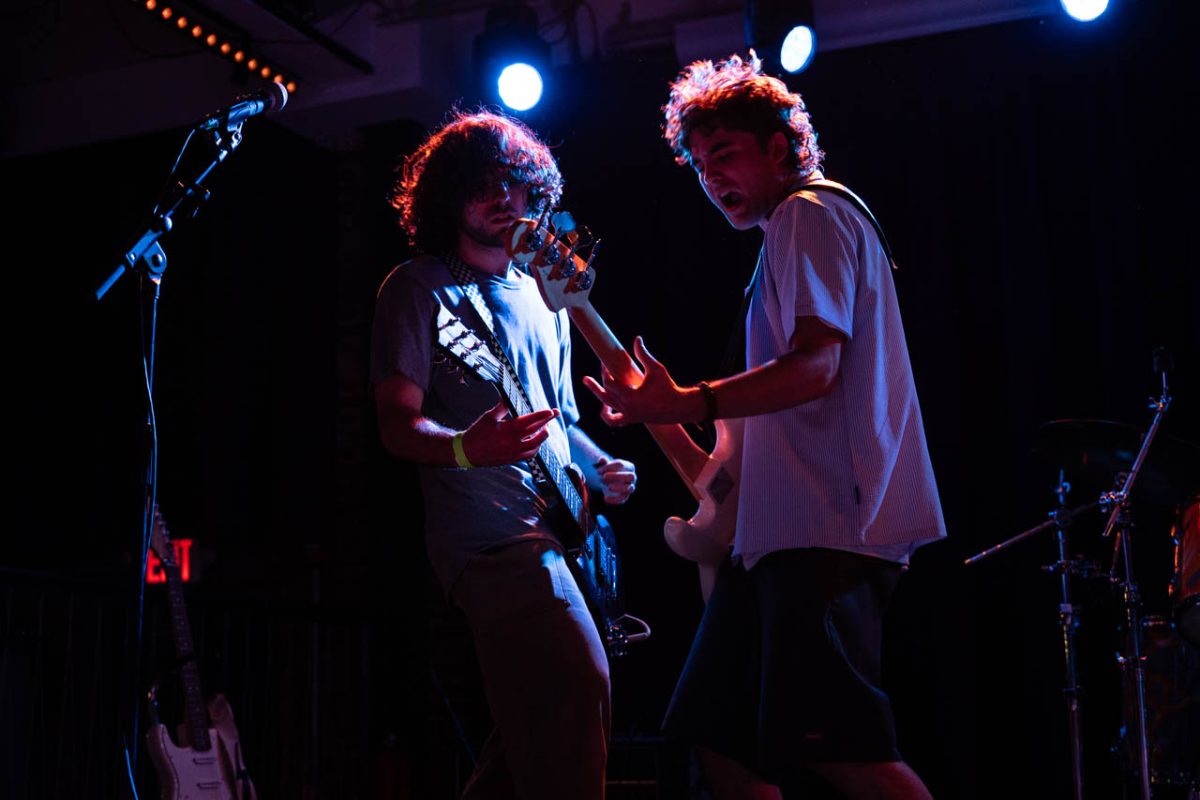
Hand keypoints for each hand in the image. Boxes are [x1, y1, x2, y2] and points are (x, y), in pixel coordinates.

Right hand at [461, 400, 559, 465]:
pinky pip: (530, 455)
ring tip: (545, 427)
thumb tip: (508, 395)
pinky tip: (536, 440)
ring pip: (536, 445)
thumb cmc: (477, 433)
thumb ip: (502, 407)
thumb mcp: (488, 417)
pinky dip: (536, 447)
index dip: (541, 416)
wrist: (467, 453)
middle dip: (547, 422)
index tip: (551, 411)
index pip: (529, 422)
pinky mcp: (512, 460)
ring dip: (543, 435)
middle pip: (536, 432)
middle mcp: (512, 443)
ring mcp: (513, 453)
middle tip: (555, 414)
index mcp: (507, 430)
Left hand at [582, 337, 699, 425]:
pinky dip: (608, 416)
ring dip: (599, 397)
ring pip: (607, 407)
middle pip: (605, 394)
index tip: (604, 362)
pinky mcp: (632, 419)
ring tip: (590, 388)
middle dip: (598, 383)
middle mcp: (626, 408)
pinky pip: (615, 421)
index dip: (604, 372)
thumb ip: (643, 354)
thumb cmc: (668, 387)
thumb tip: (637, 339)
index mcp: (630, 396)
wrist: (679, 407)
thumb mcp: (656, 369)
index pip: (609, 383)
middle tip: (588, 377)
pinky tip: (606, 407)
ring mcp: (628, 415)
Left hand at [594, 457, 636, 504]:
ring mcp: (630, 487)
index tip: (598, 471)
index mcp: (628, 467)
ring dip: (618, 488)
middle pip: (630, 476)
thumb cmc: (608, 471)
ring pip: (629, 488)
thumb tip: (602, 459)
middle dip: (617, 476)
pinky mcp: (625, 497)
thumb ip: (603, 463)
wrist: (608, 481)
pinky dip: (614, 500)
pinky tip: (605, 498)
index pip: (620, 464)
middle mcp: (632, 477)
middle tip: (604, 477)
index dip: (608, 467)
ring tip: (608, 487)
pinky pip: (623, 499)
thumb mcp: (605, 466)